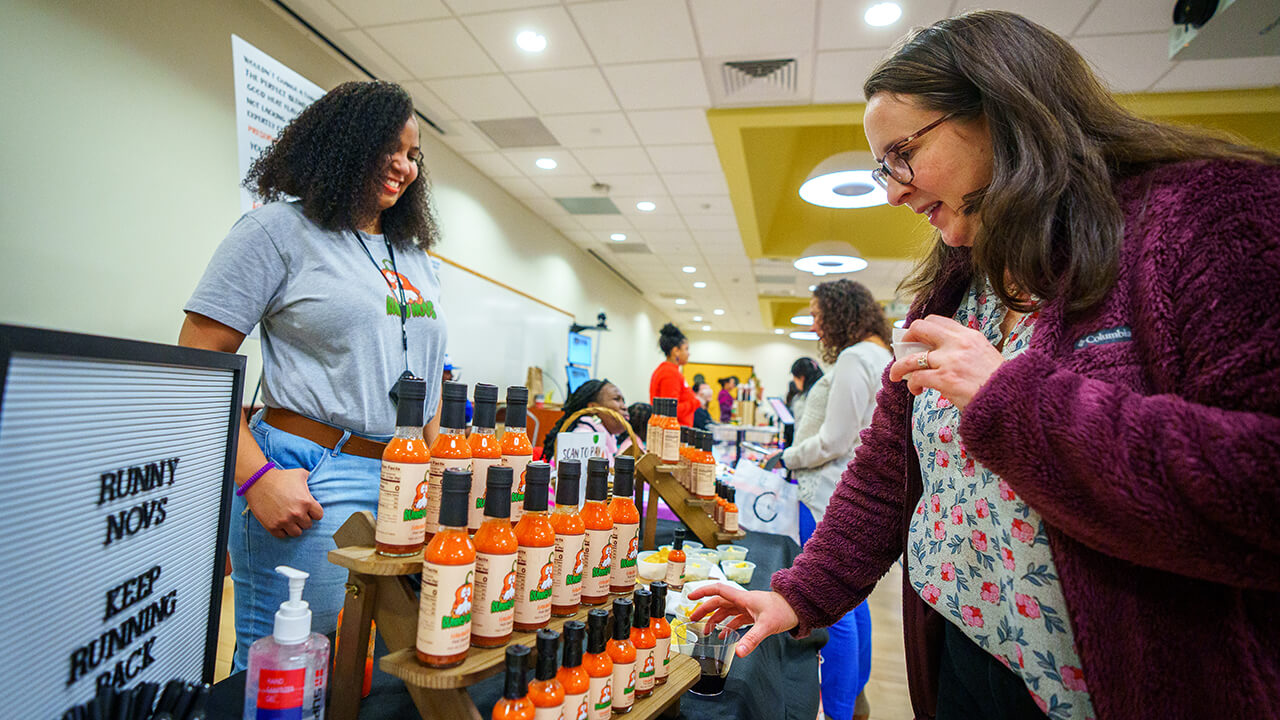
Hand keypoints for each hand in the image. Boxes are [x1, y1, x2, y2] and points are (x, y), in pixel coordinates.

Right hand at [244, 467, 323, 537]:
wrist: (258, 481)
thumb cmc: (280, 476)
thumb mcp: (300, 474)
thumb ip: (311, 480)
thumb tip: (317, 482)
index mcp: (306, 502)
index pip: (319, 516)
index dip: (314, 512)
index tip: (308, 510)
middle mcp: (297, 513)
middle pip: (308, 525)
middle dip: (304, 519)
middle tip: (297, 513)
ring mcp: (284, 521)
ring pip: (297, 533)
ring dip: (295, 527)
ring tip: (290, 520)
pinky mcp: (272, 526)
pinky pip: (282, 535)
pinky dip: (282, 530)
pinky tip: (281, 522)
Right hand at [687, 584, 798, 657]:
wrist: (797, 608)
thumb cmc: (784, 610)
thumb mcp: (766, 626)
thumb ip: (751, 639)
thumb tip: (738, 652)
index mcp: (743, 598)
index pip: (718, 590)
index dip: (702, 592)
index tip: (690, 596)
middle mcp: (743, 601)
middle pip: (718, 603)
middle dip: (704, 609)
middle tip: (692, 618)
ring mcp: (748, 607)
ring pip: (726, 611)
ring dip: (715, 619)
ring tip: (706, 631)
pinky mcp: (753, 614)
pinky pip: (735, 619)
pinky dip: (727, 626)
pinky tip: (724, 635)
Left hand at [888, 315, 1004, 409]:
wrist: (1011, 398)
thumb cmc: (999, 383)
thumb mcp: (985, 355)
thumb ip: (965, 350)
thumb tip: (942, 354)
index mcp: (969, 335)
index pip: (938, 321)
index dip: (923, 330)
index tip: (918, 340)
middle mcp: (958, 343)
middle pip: (919, 327)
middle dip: (907, 338)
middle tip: (903, 350)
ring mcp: (950, 360)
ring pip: (910, 357)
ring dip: (899, 367)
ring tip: (896, 375)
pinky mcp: (944, 379)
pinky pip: (916, 377)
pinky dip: (911, 384)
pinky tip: (916, 390)